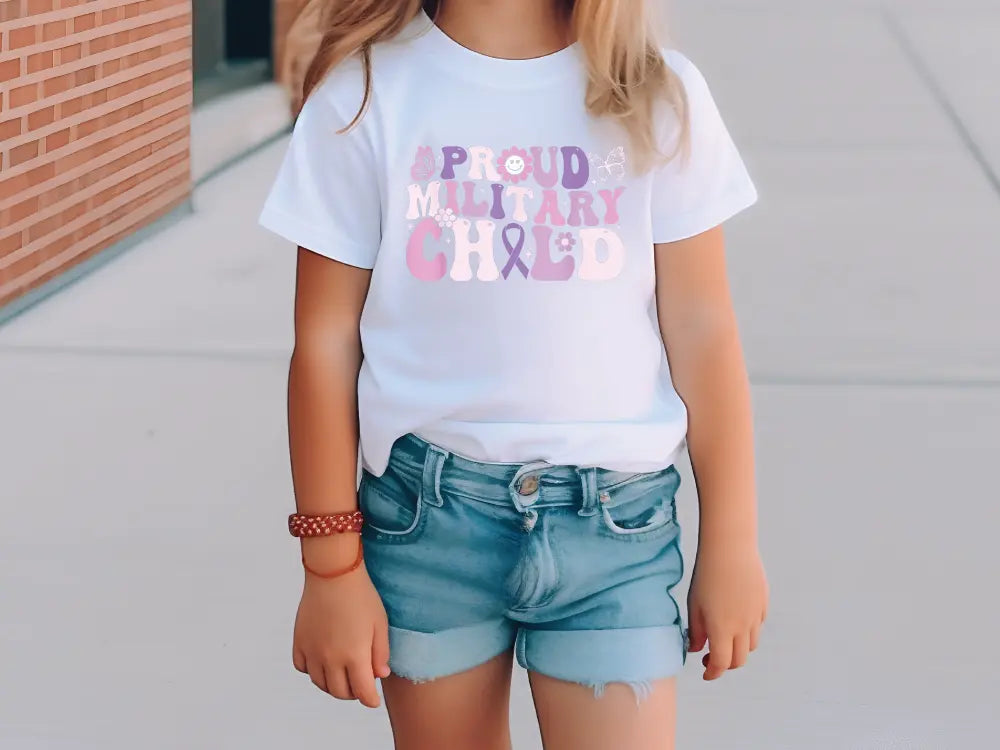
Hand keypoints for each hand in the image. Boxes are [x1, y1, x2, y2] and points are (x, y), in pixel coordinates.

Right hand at [292, 547, 390, 706]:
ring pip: (320, 683)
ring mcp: (312, 651)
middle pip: (339, 692)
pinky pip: (302, 667)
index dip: (370, 700)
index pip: (362, 692)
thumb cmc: (361, 595)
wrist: (333, 573)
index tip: (373, 700)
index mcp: (354, 655)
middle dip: (352, 693)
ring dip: (332, 685)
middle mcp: (330, 658)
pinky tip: (322, 662)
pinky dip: (312, 671)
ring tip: (343, 676)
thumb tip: (379, 675)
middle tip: (360, 685)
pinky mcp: (299, 641)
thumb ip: (381, 653)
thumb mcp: (380, 623)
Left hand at [687, 544, 767, 679]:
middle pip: (739, 659)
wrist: (730, 547)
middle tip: (711, 657)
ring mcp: (756, 615)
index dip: (712, 673)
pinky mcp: (763, 603)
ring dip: (738, 648)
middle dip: (725, 664)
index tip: (705, 673)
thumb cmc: (706, 574)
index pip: (721, 663)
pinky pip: (758, 626)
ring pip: (751, 645)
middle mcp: (743, 627)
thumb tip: (696, 649)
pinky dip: (748, 631)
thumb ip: (695, 631)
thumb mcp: (694, 604)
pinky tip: (735, 619)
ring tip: (723, 637)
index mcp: (722, 629)